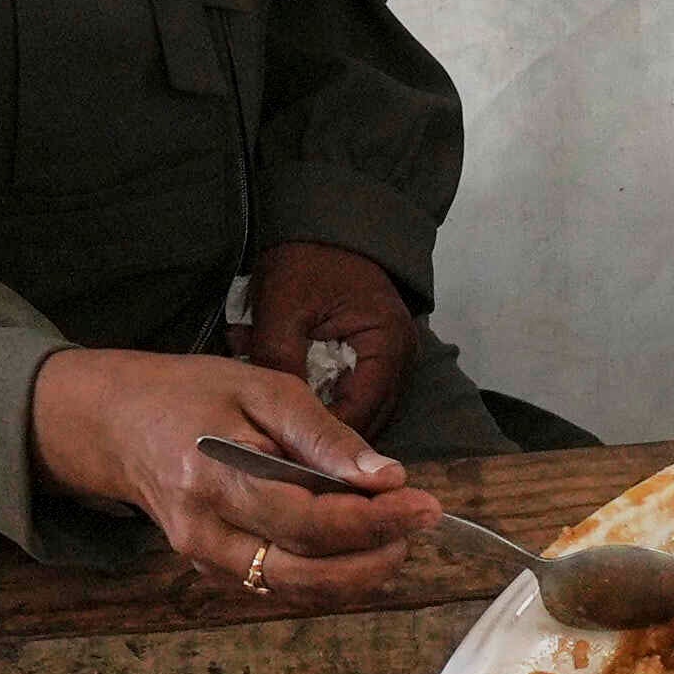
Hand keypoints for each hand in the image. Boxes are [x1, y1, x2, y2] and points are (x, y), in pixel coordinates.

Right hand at [31, 348, 435, 602]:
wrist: (116, 424)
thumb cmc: (190, 395)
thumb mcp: (261, 388)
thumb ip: (322, 436)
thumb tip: (385, 477)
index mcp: (213, 477)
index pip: (308, 520)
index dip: (374, 521)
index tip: (425, 505)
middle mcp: (204, 532)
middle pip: (304, 569)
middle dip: (374, 556)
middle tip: (419, 526)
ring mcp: (203, 559)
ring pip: (294, 590)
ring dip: (356, 574)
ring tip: (396, 537)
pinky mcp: (210, 570)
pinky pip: (278, 586)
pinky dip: (326, 575)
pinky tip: (357, 548)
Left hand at [233, 241, 420, 430]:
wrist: (323, 223)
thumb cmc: (307, 257)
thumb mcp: (284, 306)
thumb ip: (278, 358)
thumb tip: (273, 415)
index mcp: (387, 345)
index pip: (361, 414)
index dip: (324, 438)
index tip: (284, 450)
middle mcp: (399, 360)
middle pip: (366, 421)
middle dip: (321, 430)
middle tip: (277, 441)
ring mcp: (389, 360)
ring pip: (357, 410)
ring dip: (319, 414)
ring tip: (278, 413)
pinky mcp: (373, 357)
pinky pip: (351, 392)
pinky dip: (321, 396)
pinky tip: (289, 392)